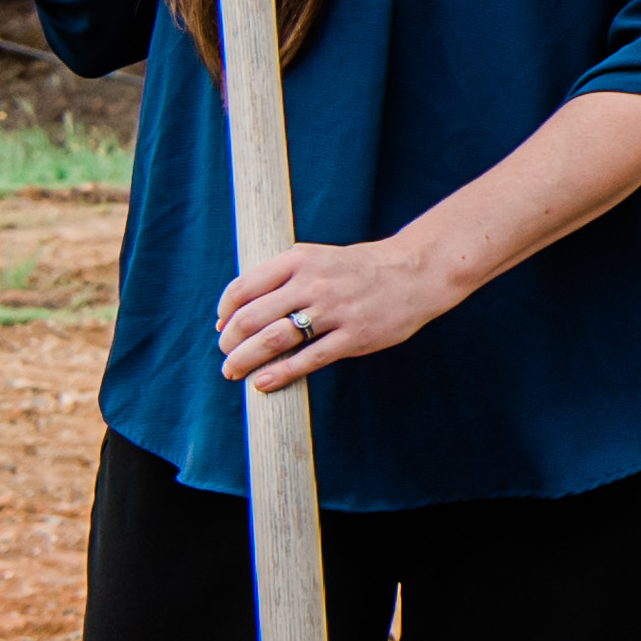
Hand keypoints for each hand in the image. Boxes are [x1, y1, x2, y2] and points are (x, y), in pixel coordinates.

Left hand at [212, 227, 465, 393]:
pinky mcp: (354, 336)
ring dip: (246, 359)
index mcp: (300, 260)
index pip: (243, 288)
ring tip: (234, 371)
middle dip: (231, 341)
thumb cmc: (360, 269)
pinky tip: (264, 383)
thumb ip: (280, 278)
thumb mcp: (318, 258)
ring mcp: (335, 310)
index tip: (222, 327)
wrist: (417, 272)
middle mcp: (314, 283)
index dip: (225, 312)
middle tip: (226, 354)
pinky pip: (309, 359)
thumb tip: (235, 313)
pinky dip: (281, 373)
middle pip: (253, 317)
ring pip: (275, 339)